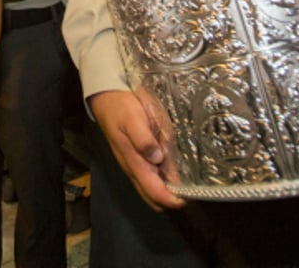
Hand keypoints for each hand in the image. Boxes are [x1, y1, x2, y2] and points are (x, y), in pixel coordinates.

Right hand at [89, 89, 184, 210]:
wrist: (105, 99)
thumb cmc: (121, 108)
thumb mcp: (133, 119)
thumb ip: (144, 140)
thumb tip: (158, 158)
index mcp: (134, 162)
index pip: (155, 193)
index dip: (173, 200)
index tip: (191, 197)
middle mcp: (134, 169)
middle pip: (154, 199)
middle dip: (173, 200)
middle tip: (192, 190)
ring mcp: (135, 166)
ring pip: (153, 191)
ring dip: (169, 192)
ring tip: (188, 181)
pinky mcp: (136, 160)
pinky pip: (152, 179)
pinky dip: (164, 181)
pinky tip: (175, 170)